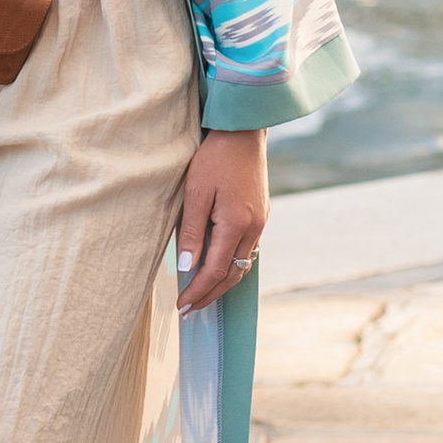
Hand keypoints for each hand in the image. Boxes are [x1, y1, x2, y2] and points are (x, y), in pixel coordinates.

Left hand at [175, 128, 267, 312]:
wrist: (242, 133)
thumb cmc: (214, 158)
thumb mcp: (195, 193)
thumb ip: (193, 232)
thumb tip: (188, 268)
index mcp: (236, 225)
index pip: (214, 271)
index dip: (198, 292)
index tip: (182, 306)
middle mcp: (253, 229)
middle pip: (232, 275)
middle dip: (210, 295)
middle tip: (190, 309)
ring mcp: (260, 223)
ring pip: (242, 265)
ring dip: (222, 283)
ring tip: (202, 294)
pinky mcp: (261, 215)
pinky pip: (247, 250)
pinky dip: (232, 265)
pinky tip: (218, 266)